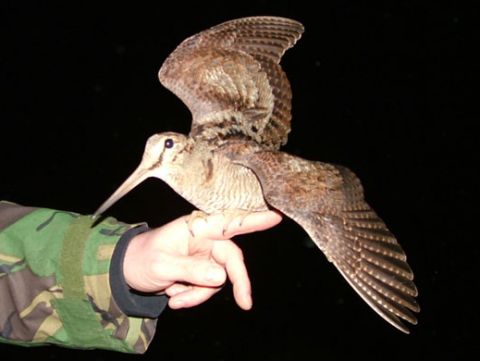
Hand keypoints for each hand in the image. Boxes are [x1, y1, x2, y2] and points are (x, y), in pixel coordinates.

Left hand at [123, 211, 281, 309]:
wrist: (127, 272)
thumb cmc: (141, 259)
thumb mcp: (161, 266)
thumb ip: (190, 270)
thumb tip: (220, 277)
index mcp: (195, 228)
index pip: (228, 223)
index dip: (253, 221)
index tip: (274, 217)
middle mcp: (204, 239)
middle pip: (231, 259)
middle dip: (236, 281)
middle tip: (245, 303)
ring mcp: (204, 256)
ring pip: (219, 279)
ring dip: (199, 294)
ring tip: (175, 298)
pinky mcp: (201, 271)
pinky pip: (208, 288)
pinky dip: (194, 296)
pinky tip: (175, 297)